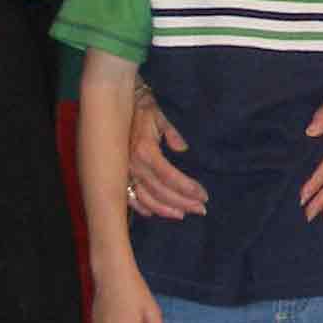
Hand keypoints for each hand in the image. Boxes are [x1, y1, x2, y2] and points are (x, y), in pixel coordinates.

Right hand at [127, 87, 208, 218]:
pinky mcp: (120, 176)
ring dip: (166, 210)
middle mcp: (134, 165)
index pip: (170, 176)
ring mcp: (126, 173)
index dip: (187, 188)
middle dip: (183, 202)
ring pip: (146, 199)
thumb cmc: (144, 110)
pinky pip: (130, 198)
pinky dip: (141, 208)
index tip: (204, 195)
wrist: (118, 108)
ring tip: (183, 214)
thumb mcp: (160, 116)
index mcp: (146, 151)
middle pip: (161, 192)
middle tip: (201, 209)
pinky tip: (154, 214)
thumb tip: (183, 149)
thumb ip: (172, 133)